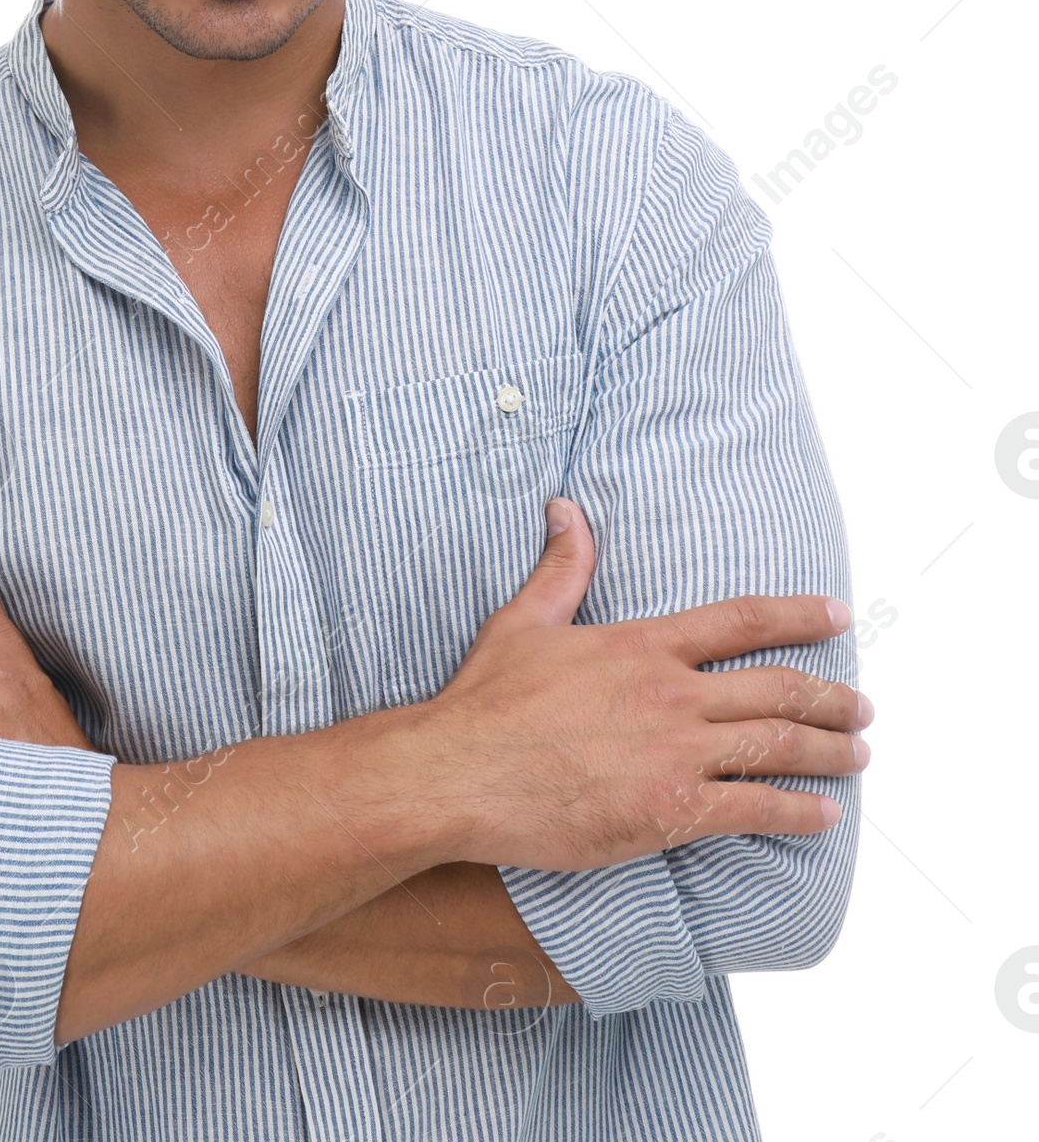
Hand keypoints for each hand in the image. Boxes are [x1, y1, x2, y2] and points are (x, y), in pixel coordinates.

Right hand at [415, 495, 873, 871]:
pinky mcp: (671, 811)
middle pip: (778, 688)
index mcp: (642, 645)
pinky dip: (800, 811)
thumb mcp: (524, 621)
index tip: (838, 617)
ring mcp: (675, 753)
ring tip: (858, 756)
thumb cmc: (485, 701)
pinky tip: (824, 814)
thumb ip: (562, 567)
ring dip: (830, 751)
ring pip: (780, 746)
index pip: (741, 620)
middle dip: (833, 697)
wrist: (459, 773)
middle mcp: (671, 694)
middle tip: (863, 708)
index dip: (798, 616)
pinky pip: (756, 807)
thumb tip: (567, 508)